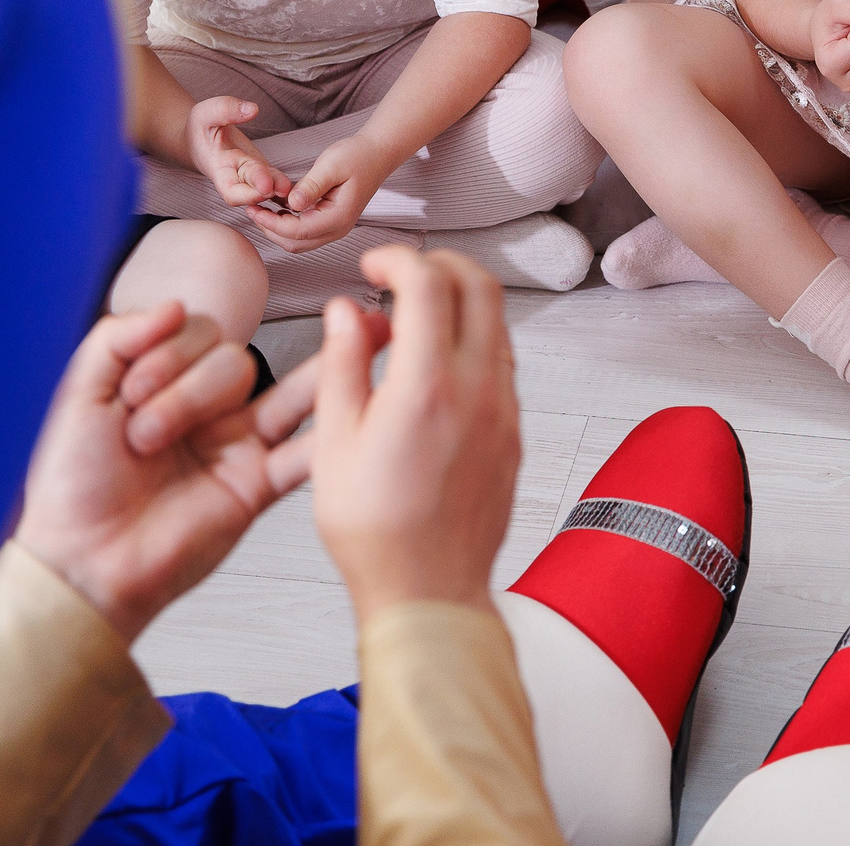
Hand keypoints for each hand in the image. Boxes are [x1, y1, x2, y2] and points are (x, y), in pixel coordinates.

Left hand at [14, 301, 349, 643]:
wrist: (82, 561)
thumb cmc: (73, 489)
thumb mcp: (77, 395)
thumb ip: (117, 337)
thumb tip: (174, 304)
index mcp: (168, 385)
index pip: (198, 332)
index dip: (167, 352)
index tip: (128, 393)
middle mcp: (207, 411)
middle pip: (234, 360)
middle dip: (183, 389)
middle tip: (143, 433)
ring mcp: (237, 445)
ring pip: (279, 391)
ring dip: (208, 400)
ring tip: (174, 441)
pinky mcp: (257, 485)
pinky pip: (305, 454)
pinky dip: (326, 437)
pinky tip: (334, 415)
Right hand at [189, 96, 293, 207]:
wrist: (198, 140)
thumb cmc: (200, 128)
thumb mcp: (206, 114)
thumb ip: (226, 109)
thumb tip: (252, 109)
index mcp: (220, 168)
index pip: (232, 190)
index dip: (248, 192)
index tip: (265, 184)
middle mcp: (236, 177)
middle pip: (252, 192)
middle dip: (268, 189)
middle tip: (284, 187)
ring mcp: (250, 175)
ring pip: (267, 188)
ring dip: (281, 189)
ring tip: (296, 187)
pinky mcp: (262, 170)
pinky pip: (276, 181)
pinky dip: (287, 184)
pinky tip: (304, 188)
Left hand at [253, 133, 388, 253]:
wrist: (378, 154)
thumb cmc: (357, 156)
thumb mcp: (332, 165)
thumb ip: (311, 186)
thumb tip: (291, 204)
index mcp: (339, 217)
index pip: (297, 231)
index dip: (271, 223)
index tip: (252, 208)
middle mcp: (338, 228)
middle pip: (295, 244)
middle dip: (270, 230)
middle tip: (251, 209)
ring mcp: (335, 228)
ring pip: (298, 242)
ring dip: (277, 229)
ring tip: (260, 208)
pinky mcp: (331, 222)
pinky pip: (304, 233)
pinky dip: (287, 225)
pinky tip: (276, 207)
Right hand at [311, 247, 522, 622]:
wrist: (431, 592)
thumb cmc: (375, 532)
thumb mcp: (334, 445)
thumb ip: (342, 365)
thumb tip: (347, 312)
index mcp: (428, 385)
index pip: (428, 282)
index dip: (398, 259)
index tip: (373, 267)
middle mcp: (478, 388)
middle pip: (480, 285)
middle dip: (440, 263)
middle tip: (401, 274)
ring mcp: (504, 410)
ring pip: (498, 322)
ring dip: (461, 301)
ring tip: (413, 320)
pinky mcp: (514, 432)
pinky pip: (502, 362)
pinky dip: (474, 340)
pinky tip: (436, 363)